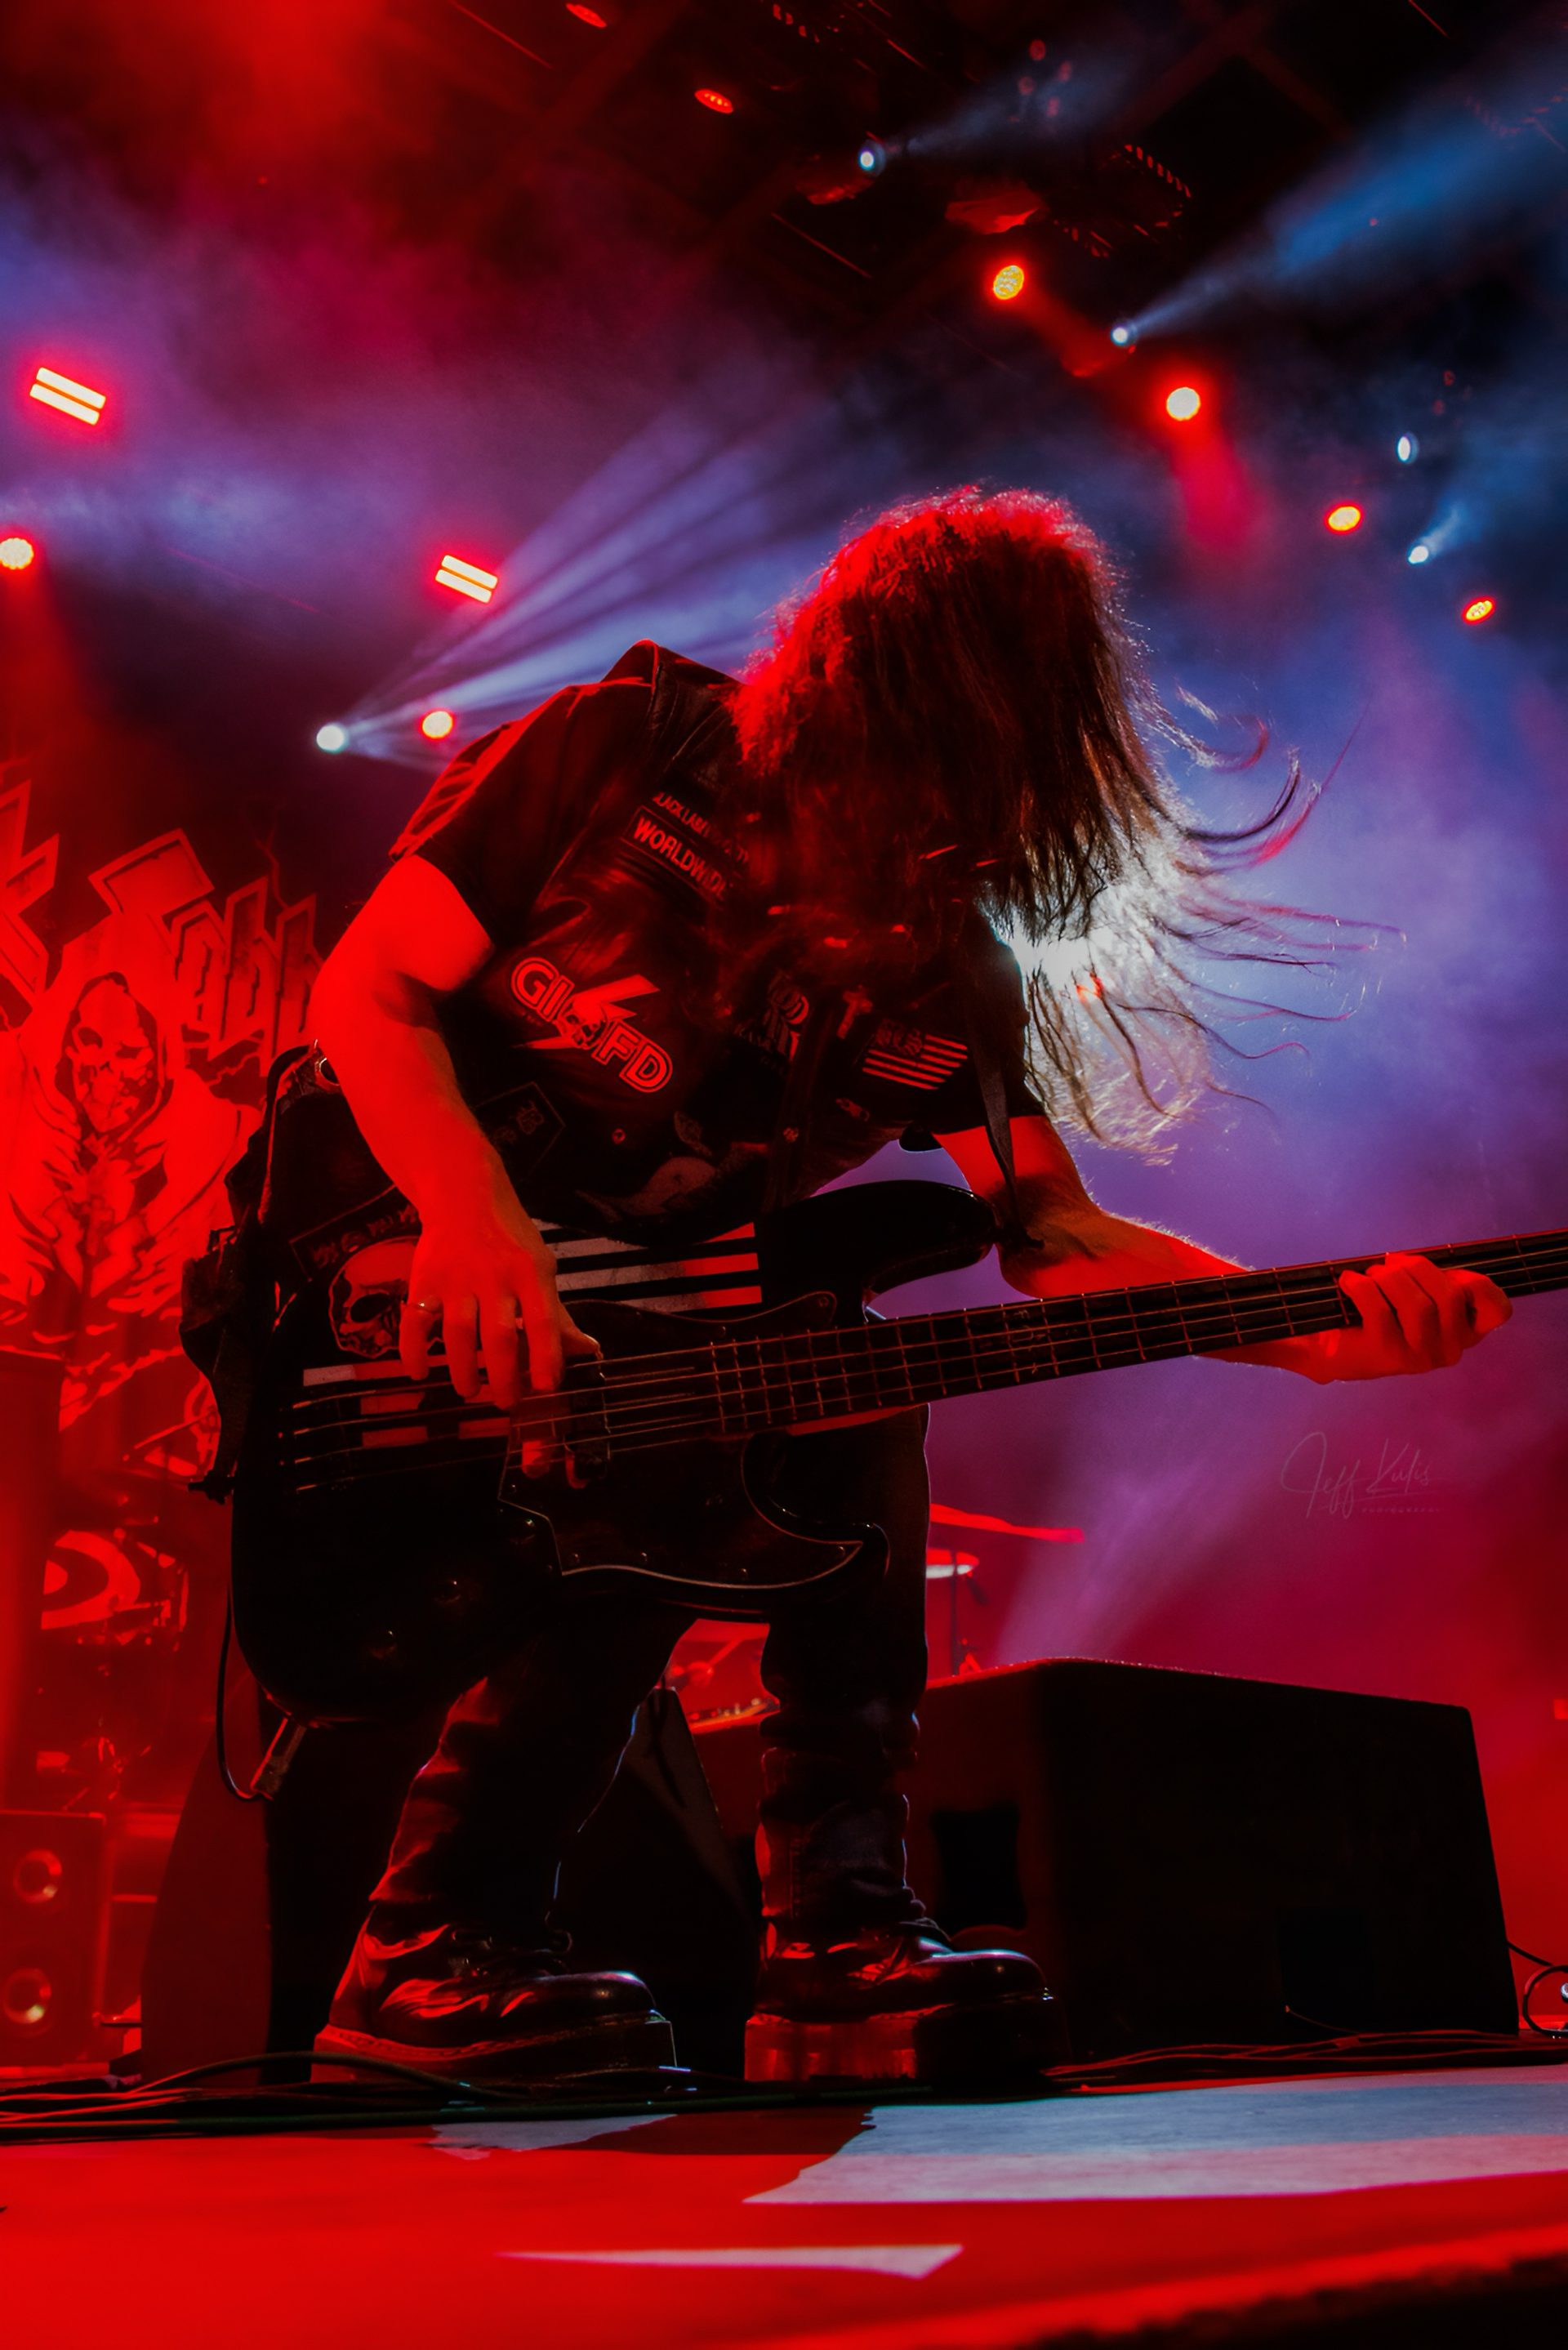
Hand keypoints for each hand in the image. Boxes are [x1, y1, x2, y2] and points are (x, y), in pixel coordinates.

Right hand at [397, 1169, 599, 1470]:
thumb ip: (557, 1314)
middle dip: (504, 1377)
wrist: (463, 1193)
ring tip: (469, 1391)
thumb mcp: (541, 1267)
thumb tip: (587, 1350)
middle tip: (506, 1403)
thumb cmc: (509, 1237)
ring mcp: (456, 1278)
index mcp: (530, 1273)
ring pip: (457, 1335)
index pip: (544, 1323)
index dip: (547, 1358)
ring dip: (463, 1371)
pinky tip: (420, 1372)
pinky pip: (414, 1323)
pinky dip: (414, 1352)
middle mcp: (494, 1276)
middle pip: (499, 1337)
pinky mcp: (424, 1279)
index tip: (547, 1388)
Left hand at [1310, 1253, 1510, 1382]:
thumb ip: (1432, 1280)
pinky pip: (1380, 1309)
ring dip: (1389, 1278)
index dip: (1480, 1284)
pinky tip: (1349, 1283)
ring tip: (1371, 1275)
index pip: (1497, 1311)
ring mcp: (1419, 1358)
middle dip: (1417, 1268)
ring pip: (1418, 1304)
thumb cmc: (1378, 1311)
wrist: (1328, 1345)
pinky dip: (1362, 1287)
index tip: (1449, 1273)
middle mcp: (1449, 1350)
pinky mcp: (1387, 1357)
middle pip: (1451, 1294)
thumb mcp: (1414, 1293)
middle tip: (1390, 1264)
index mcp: (1463, 1333)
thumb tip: (1418, 1265)